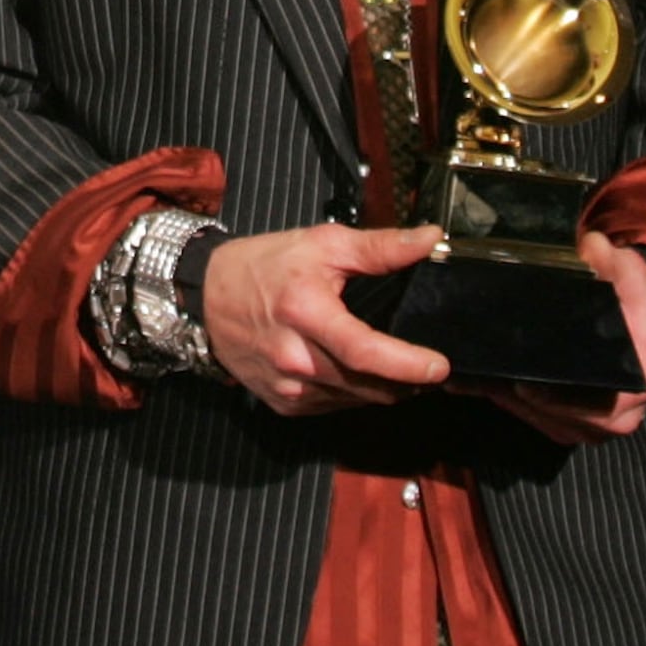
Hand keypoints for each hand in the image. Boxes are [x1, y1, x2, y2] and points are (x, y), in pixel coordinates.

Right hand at [200, 224, 450, 412]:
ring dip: (381, 388)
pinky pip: (333, 406)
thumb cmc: (265, 266)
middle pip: (368, 384)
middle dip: (405, 380)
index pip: (365, 351)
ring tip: (394, 367)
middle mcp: (294, 357)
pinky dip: (352, 393)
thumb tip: (429, 239)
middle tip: (425, 367)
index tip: (439, 368)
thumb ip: (379, 247)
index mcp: (306, 312)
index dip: (407, 365)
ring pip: (355, 400)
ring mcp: (287, 385)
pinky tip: (353, 371)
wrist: (206, 297)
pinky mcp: (283, 402)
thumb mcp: (322, 244)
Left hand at [476, 227, 645, 445]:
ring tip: (470, 369)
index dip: (550, 397)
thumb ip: (614, 264)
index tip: (518, 381)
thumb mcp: (634, 279)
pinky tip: (477, 376)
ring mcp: (584, 425)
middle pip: (550, 413)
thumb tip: (593, 247)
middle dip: (514, 391)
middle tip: (478, 367)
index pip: (585, 406)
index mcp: (631, 393)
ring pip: (534, 416)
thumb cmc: (643, 306)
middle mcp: (608, 422)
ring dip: (503, 394)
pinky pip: (530, 414)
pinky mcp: (564, 422)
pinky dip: (505, 394)